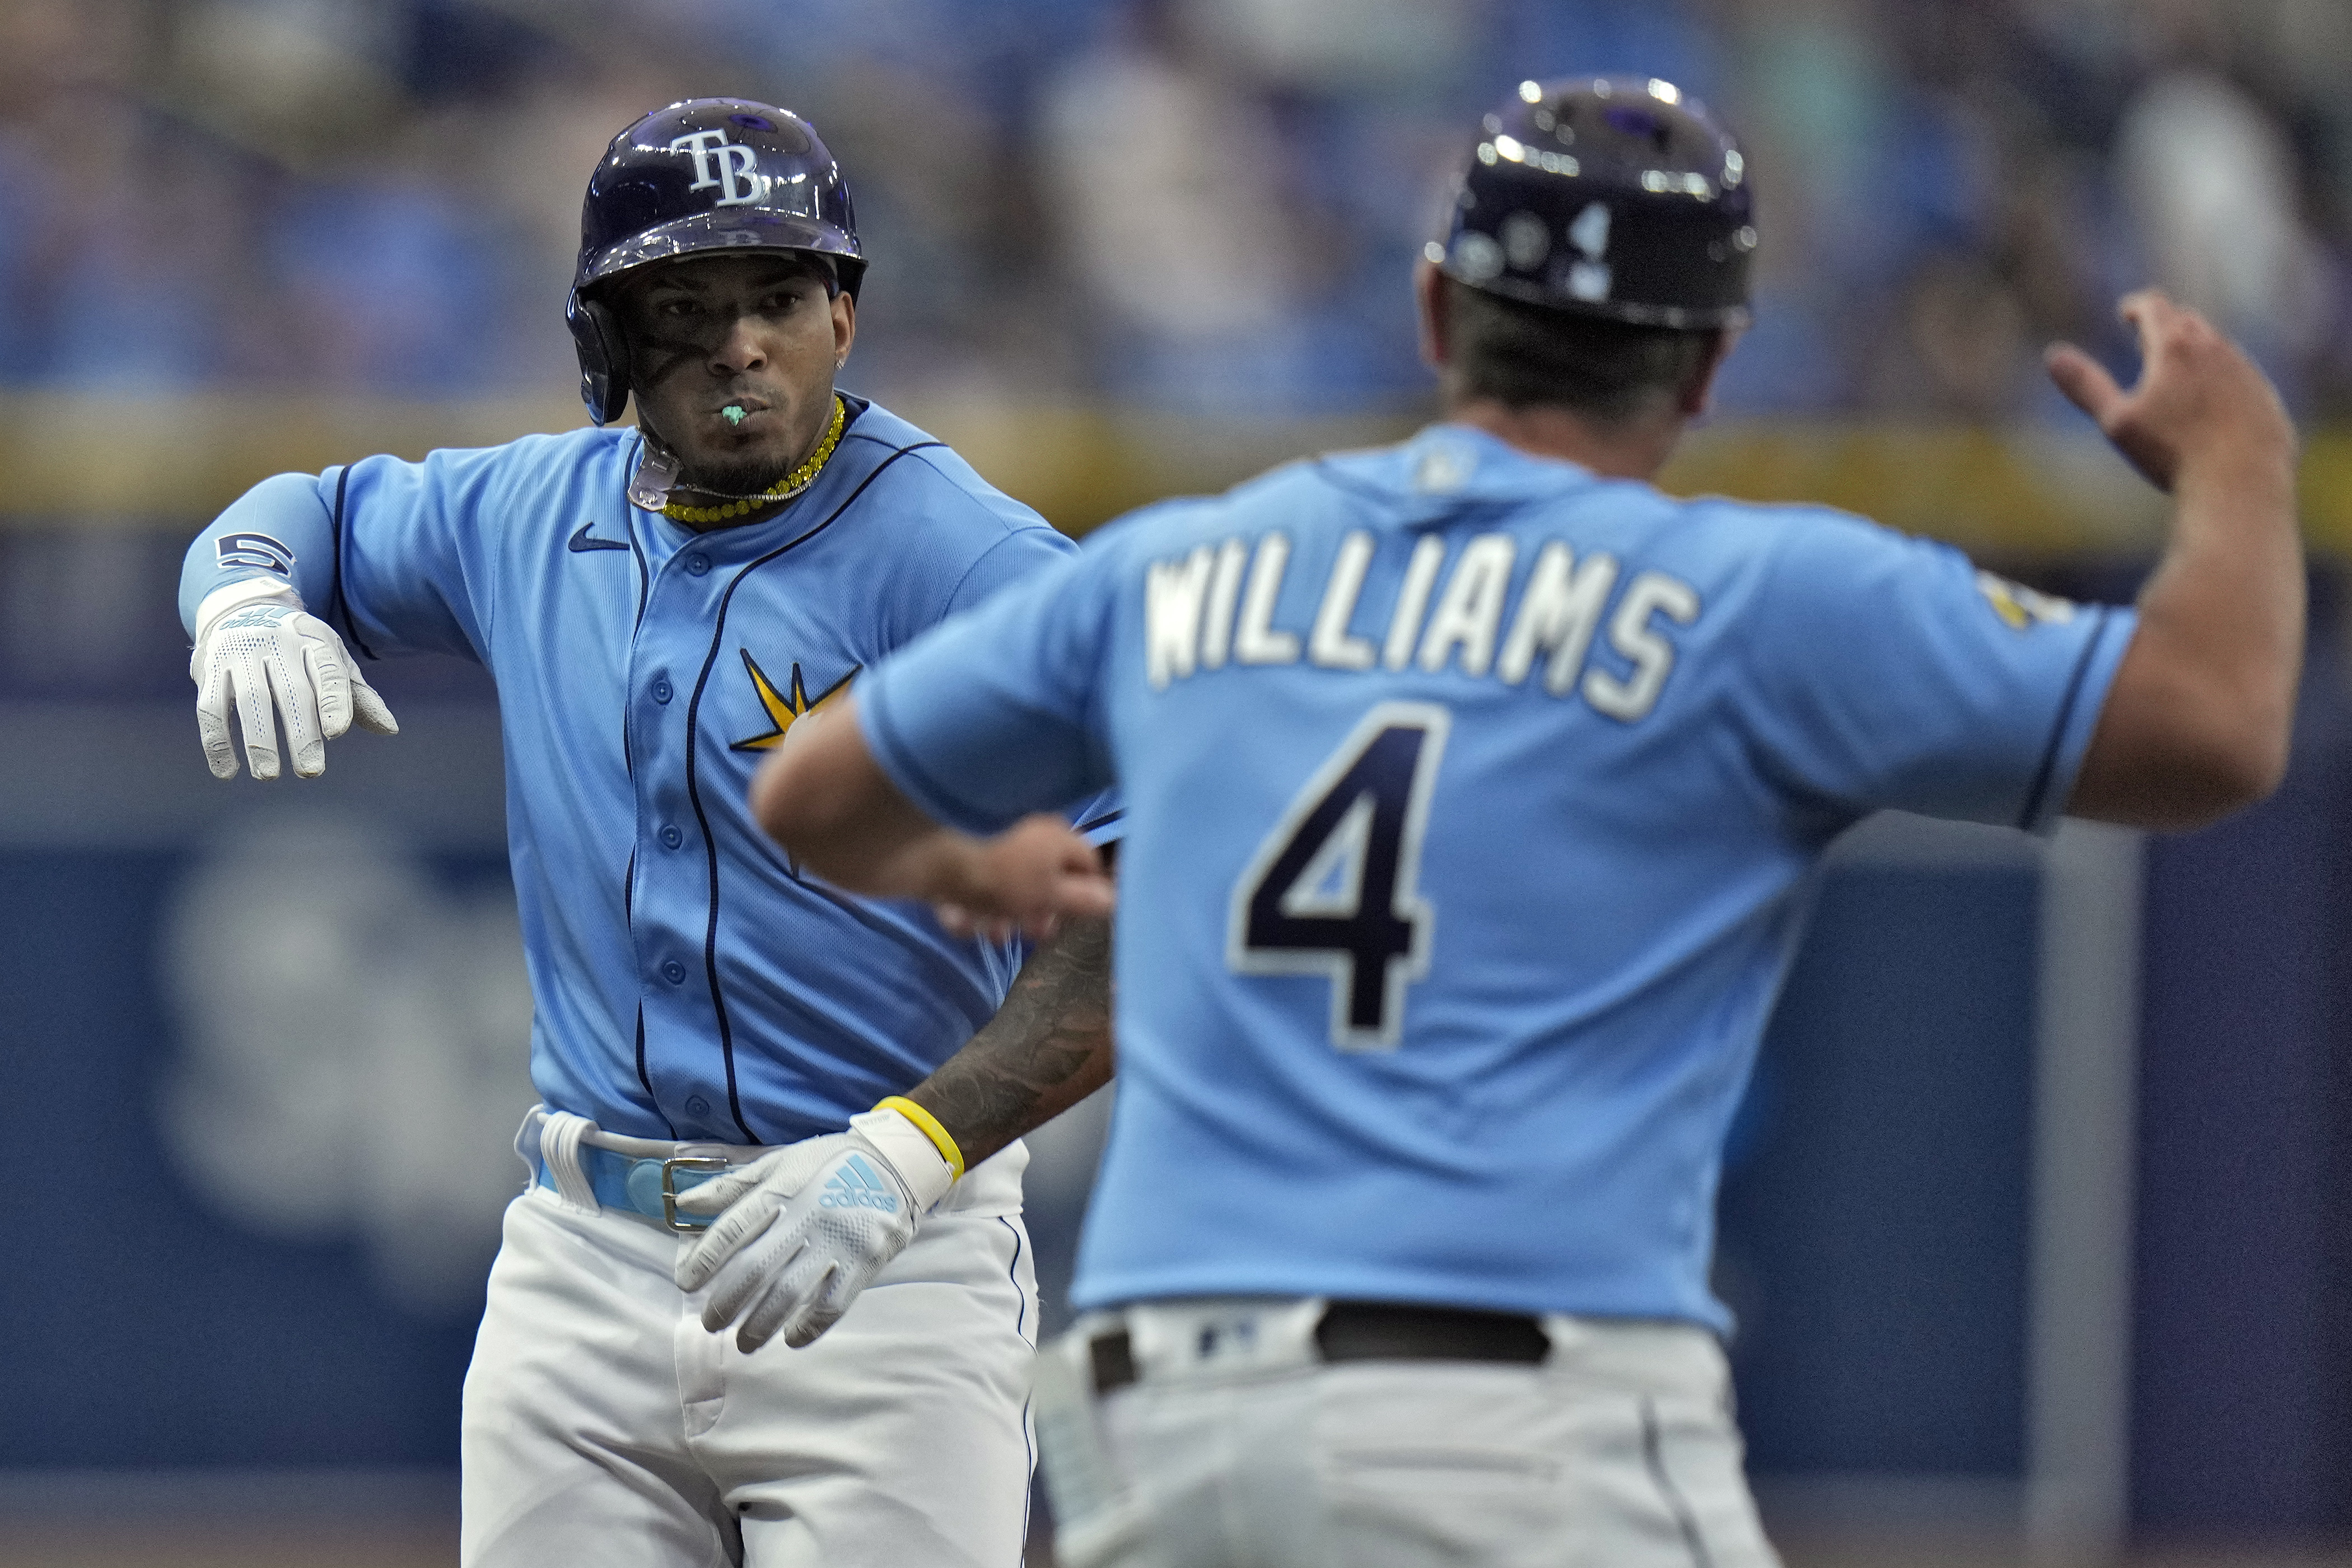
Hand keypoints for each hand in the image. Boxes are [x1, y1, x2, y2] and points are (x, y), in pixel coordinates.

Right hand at [190, 582, 397, 778]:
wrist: (244, 608)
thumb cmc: (300, 647)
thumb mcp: (332, 660)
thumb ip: (357, 696)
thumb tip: (390, 729)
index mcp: (314, 641)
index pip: (327, 671)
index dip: (333, 701)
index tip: (336, 733)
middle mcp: (276, 643)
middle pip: (291, 690)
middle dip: (301, 732)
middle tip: (311, 771)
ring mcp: (239, 653)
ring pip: (249, 699)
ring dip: (258, 740)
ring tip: (269, 776)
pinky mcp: (208, 668)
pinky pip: (209, 708)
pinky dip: (217, 742)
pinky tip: (227, 772)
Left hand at [672, 1106, 956, 1350]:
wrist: (897, 1163)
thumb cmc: (829, 1163)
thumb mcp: (780, 1162)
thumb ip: (733, 1186)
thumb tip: (685, 1204)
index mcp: (782, 1189)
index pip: (734, 1228)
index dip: (705, 1258)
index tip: (686, 1282)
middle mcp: (807, 1215)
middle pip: (756, 1268)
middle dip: (727, 1302)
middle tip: (710, 1323)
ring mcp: (838, 1241)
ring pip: (790, 1293)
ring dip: (760, 1325)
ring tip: (743, 1343)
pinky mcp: (865, 1261)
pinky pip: (832, 1305)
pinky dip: (808, 1327)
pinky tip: (791, 1338)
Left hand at [933, 815, 1115, 942]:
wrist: (927, 853)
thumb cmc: (1002, 875)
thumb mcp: (1051, 895)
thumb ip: (1083, 901)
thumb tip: (1115, 900)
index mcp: (1057, 837)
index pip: (1087, 863)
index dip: (1084, 895)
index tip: (1070, 921)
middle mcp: (1027, 832)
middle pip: (1043, 877)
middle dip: (1035, 911)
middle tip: (1029, 934)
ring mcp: (990, 839)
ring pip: (1003, 883)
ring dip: (997, 914)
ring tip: (988, 934)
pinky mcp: (953, 850)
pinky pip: (968, 881)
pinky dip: (964, 903)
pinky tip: (955, 918)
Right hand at [2045, 289, 2295, 494]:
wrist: (2240, 481)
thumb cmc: (2172, 453)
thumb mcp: (2116, 422)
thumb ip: (2086, 385)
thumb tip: (2053, 355)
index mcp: (2175, 348)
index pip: (2155, 307)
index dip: (2137, 307)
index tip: (2127, 312)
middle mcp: (2215, 349)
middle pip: (2188, 321)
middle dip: (2166, 324)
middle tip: (2149, 336)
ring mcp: (2245, 371)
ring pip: (2218, 347)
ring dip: (2196, 350)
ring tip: (2179, 368)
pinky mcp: (2264, 395)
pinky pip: (2240, 375)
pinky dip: (2221, 377)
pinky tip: (2211, 401)